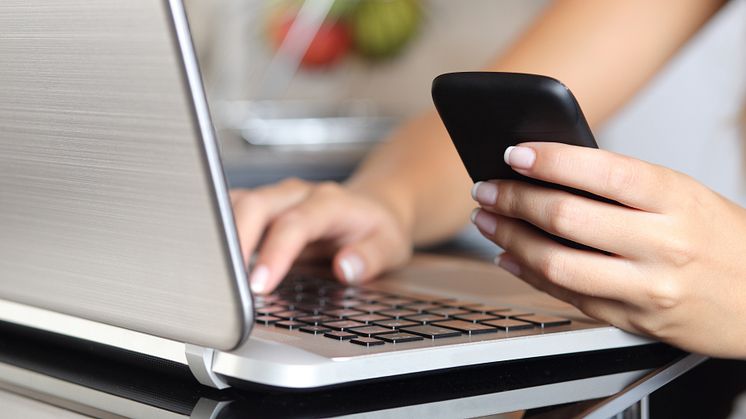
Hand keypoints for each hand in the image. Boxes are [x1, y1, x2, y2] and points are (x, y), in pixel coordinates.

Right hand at [230, 178, 412, 294]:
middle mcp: (297, 195)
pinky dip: (217, 234)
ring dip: (220, 236)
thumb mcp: (390, 246)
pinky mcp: (260, 208)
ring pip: (235, 204)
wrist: (371, 207)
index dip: (275, 252)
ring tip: (212, 275)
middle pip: (256, 205)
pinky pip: (230, 212)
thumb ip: (371, 257)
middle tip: (227, 284)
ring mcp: (275, 198)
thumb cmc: (376, 228)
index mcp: (330, 202)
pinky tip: (211, 261)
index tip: (259, 284)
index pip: (296, 223)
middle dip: (236, 242)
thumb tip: (346, 268)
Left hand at [470, 142, 745, 357]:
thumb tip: (550, 171)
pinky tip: (510, 256)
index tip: (514, 153)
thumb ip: (623, 186)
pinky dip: (529, 274)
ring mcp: (647, 287)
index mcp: (675, 199)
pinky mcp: (633, 320)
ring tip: (488, 221)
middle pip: (566, 217)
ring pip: (557, 263)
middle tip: (486, 188)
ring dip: (509, 239)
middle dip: (513, 199)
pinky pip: (568, 296)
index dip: (549, 160)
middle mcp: (662, 244)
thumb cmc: (720, 239)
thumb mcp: (683, 195)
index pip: (600, 171)